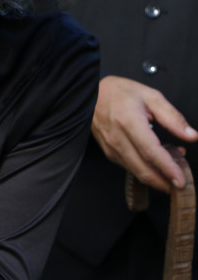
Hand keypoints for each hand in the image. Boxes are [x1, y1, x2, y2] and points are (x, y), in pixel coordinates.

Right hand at [92, 76, 196, 191]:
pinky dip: (145, 169)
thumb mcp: (151, 96)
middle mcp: (117, 138)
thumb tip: (191, 136)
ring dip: (156, 177)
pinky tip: (157, 163)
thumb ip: (173, 117)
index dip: (167, 168)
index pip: (150, 152)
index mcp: (129, 121)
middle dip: (163, 182)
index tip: (181, 180)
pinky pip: (129, 166)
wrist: (92, 94)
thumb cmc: (121, 93)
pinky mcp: (109, 152)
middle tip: (181, 186)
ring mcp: (111, 147)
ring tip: (173, 171)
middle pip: (142, 168)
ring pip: (135, 171)